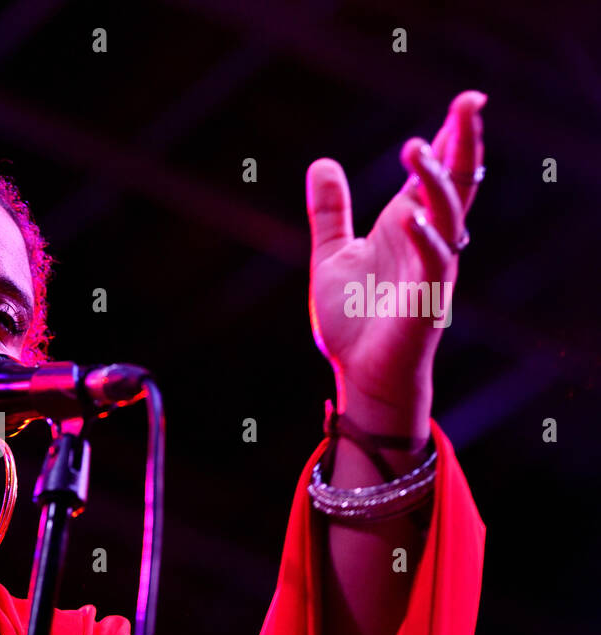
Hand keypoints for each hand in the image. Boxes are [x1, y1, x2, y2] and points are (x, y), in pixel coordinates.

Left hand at [305, 90, 486, 435]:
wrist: (359, 373)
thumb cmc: (352, 319)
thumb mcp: (331, 255)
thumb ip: (330, 212)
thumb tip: (323, 162)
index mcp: (406, 226)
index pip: (435, 173)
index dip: (450, 139)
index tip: (464, 101)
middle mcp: (427, 241)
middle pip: (455, 183)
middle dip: (463, 143)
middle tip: (470, 101)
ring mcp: (431, 269)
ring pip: (448, 215)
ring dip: (435, 181)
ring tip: (416, 146)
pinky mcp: (427, 300)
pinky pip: (434, 263)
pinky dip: (426, 238)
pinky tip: (412, 217)